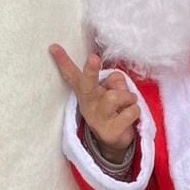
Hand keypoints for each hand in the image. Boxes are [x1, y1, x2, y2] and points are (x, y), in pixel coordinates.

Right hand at [49, 45, 138, 159]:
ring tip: (127, 104)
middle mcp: (89, 104)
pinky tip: (130, 118)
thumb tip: (116, 79)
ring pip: (116, 96)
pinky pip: (130, 112)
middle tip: (93, 58)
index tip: (54, 47)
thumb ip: (114, 81)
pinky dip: (135, 112)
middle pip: (87, 85)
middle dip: (90, 70)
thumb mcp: (111, 92)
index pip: (73, 75)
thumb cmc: (113, 110)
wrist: (113, 143)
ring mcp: (98, 119)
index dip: (63, 61)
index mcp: (86, 93)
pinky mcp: (110, 132)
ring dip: (128, 97)